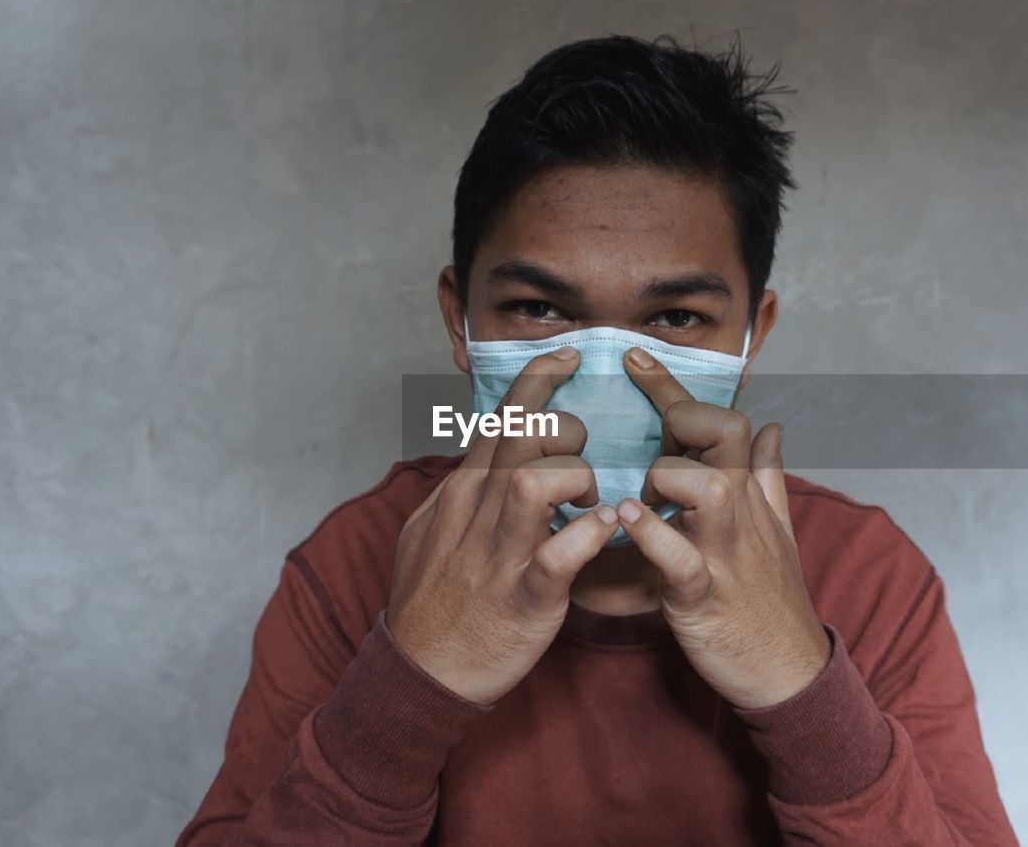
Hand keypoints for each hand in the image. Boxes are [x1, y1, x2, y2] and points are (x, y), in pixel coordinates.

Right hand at [386, 347, 619, 703]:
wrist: (421, 672)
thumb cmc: (429, 603)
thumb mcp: (427, 533)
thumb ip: (456, 494)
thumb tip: (473, 464)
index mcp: (462, 493)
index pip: (501, 418)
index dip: (537, 379)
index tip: (568, 355)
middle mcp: (479, 512)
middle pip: (523, 436)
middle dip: (565, 428)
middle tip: (583, 457)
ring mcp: (500, 553)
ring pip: (535, 480)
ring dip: (576, 478)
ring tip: (591, 500)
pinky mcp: (526, 597)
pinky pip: (560, 554)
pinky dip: (589, 536)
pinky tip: (606, 531)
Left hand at [616, 347, 832, 708]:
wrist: (788, 669)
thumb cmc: (772, 597)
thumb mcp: (776, 530)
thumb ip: (769, 475)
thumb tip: (773, 426)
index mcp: (748, 492)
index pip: (722, 421)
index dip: (674, 389)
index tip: (634, 359)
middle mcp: (740, 512)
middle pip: (723, 435)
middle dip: (682, 416)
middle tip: (649, 434)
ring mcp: (726, 552)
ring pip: (708, 486)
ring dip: (668, 477)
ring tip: (642, 496)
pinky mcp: (704, 596)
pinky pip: (681, 557)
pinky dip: (654, 536)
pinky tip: (627, 520)